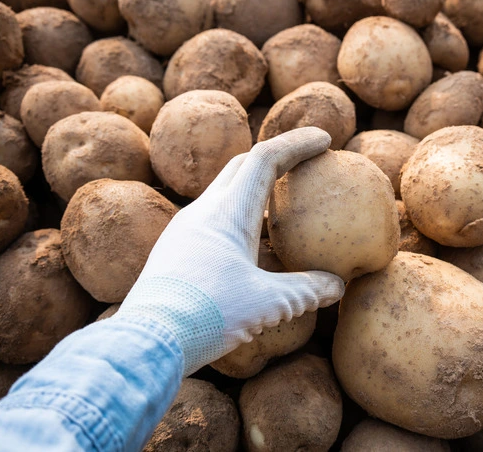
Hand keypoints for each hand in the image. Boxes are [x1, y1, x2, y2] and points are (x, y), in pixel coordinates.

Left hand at [116, 127, 344, 374]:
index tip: (325, 139)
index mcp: (227, 213)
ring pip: (225, 191)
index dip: (297, 143)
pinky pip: (213, 216)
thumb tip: (337, 286)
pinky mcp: (175, 249)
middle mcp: (202, 212)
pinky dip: (240, 213)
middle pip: (241, 165)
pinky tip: (250, 242)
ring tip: (281, 201)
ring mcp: (184, 229)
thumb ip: (306, 290)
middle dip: (276, 156)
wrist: (144, 343)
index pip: (264, 159)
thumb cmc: (206, 316)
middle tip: (305, 160)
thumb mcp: (268, 304)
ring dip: (255, 186)